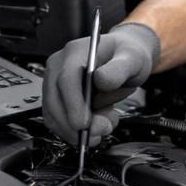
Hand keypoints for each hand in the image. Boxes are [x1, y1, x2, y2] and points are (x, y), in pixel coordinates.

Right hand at [43, 22, 160, 146]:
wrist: (124, 61)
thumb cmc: (127, 57)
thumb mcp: (132, 59)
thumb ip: (119, 69)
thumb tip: (101, 80)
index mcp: (75, 52)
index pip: (66, 79)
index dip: (73, 104)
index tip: (84, 124)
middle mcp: (59, 66)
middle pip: (54, 101)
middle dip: (73, 125)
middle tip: (98, 133)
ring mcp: (54, 83)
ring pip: (53, 115)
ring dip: (75, 131)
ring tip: (103, 127)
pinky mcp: (57, 99)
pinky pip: (58, 121)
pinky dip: (74, 132)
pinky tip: (96, 126)